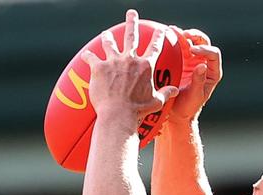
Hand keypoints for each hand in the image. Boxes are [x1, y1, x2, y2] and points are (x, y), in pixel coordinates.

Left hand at [81, 9, 178, 131]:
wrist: (118, 114)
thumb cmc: (138, 110)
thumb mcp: (156, 102)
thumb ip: (166, 93)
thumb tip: (175, 90)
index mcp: (145, 66)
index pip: (154, 47)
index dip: (159, 37)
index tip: (161, 29)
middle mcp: (130, 59)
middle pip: (131, 36)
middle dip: (131, 22)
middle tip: (131, 13)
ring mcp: (113, 62)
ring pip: (109, 43)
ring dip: (108, 37)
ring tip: (106, 33)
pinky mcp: (98, 67)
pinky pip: (91, 57)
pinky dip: (89, 56)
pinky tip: (87, 55)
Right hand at [169, 29, 222, 123]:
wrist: (176, 112)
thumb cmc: (188, 108)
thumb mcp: (194, 96)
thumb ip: (198, 81)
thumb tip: (201, 65)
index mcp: (212, 73)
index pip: (214, 55)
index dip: (205, 50)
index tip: (192, 51)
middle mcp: (204, 65)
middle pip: (205, 44)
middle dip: (196, 37)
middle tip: (185, 35)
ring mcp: (192, 62)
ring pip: (192, 42)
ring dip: (184, 35)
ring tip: (174, 30)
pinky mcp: (181, 61)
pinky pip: (179, 46)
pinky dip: (175, 39)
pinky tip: (167, 33)